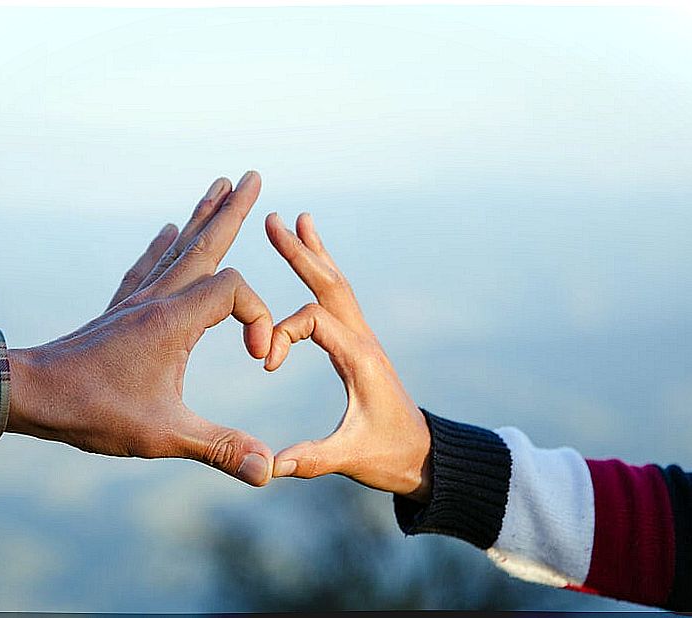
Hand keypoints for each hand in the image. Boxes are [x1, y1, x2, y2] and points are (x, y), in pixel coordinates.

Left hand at [6, 172, 275, 486]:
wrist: (31, 394)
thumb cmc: (94, 411)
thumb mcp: (164, 435)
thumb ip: (220, 448)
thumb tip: (268, 471)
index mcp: (175, 320)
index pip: (235, 292)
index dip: (259, 318)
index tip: (258, 359)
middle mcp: (159, 299)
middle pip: (204, 243)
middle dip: (232, 210)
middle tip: (252, 175)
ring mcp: (138, 301)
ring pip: (178, 248)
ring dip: (201, 216)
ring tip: (217, 186)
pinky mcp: (121, 310)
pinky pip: (148, 267)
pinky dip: (163, 246)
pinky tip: (166, 230)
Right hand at [264, 212, 431, 501]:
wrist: (425, 455)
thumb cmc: (391, 455)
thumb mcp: (350, 458)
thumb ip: (310, 459)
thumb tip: (269, 467)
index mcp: (360, 358)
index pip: (314, 320)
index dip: (282, 334)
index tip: (266, 366)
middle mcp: (363, 340)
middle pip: (330, 284)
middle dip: (300, 252)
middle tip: (273, 219)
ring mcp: (364, 339)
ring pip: (338, 285)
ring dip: (316, 254)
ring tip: (300, 220)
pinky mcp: (360, 345)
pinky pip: (341, 300)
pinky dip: (324, 274)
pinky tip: (316, 261)